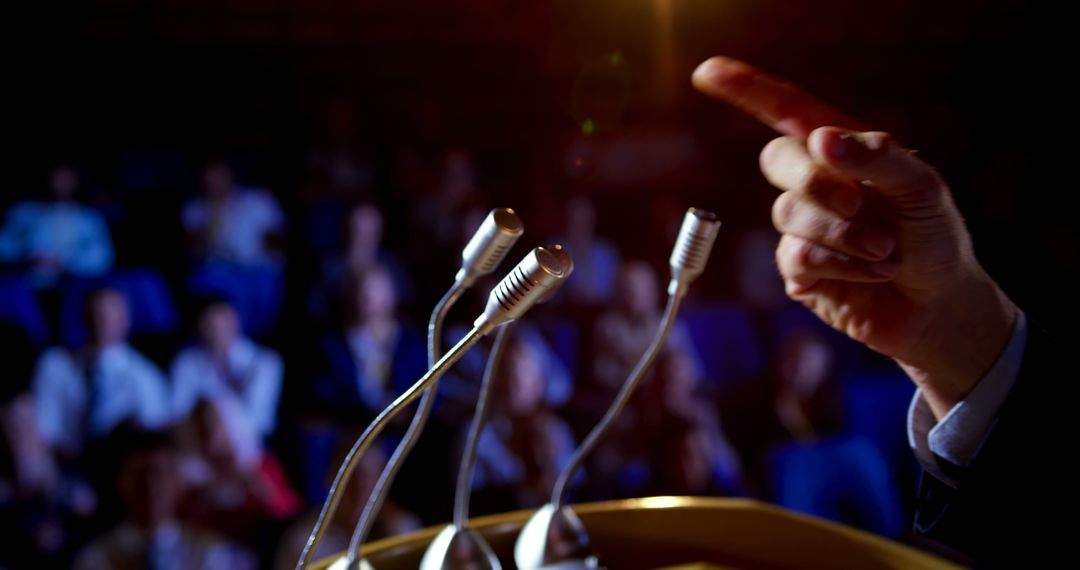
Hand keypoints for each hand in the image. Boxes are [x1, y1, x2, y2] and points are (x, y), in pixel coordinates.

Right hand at [692, 57, 1016, 418]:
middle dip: (817, 182)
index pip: (786, 111)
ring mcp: (800, 228)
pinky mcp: (797, 271)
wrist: (939, 304)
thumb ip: (877, 158)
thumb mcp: (922, 188)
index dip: (745, 89)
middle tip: (861, 204)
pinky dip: (842, 265)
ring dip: (844, 234)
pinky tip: (871, 274)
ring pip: (789, 214)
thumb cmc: (934, 236)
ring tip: (885, 252)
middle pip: (777, 160)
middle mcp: (814, 184)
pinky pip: (798, 257)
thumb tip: (819, 139)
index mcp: (840, 150)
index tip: (705, 72)